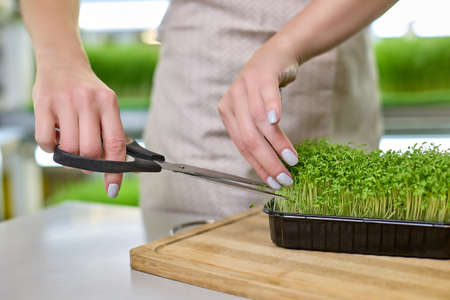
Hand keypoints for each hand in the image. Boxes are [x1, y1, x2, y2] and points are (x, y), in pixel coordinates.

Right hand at [33, 61, 125, 197]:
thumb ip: (111, 131)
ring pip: (68, 149)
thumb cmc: (87, 91)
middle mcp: (88, 101)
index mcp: (109, 103)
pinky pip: (45, 142)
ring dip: (68, 155)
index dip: (115, 170)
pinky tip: (54, 137)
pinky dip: (50, 148)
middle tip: (84, 161)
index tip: (112, 188)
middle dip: (87, 163)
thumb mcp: (106, 105)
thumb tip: (115, 165)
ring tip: (69, 142)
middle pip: (89, 151)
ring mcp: (65, 102)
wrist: (62, 62)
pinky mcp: (43, 104)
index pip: (115, 144)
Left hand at [218, 37, 299, 189]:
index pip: (241, 146)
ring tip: (291, 159)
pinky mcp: (261, 74)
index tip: (273, 182)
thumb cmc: (265, 90)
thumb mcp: (254, 112)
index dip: (258, 166)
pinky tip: (277, 121)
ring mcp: (245, 85)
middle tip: (285, 177)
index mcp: (227, 113)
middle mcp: (232, 100)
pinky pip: (265, 94)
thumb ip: (256, 135)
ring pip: (258, 121)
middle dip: (268, 161)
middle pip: (249, 137)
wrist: (276, 55)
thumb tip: (270, 169)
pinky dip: (271, 107)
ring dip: (276, 142)